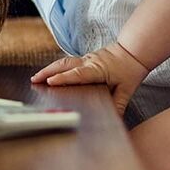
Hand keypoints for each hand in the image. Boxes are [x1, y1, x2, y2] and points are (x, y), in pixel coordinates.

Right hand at [31, 42, 148, 114]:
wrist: (134, 50)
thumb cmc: (130, 69)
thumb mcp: (127, 89)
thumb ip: (119, 104)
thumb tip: (114, 119)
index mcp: (98, 69)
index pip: (78, 74)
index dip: (64, 78)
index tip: (50, 82)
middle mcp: (89, 62)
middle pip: (64, 65)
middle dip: (47, 72)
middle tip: (34, 80)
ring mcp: (86, 58)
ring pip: (64, 62)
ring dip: (49, 69)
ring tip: (37, 77)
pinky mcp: (85, 59)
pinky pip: (68, 62)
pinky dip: (56, 67)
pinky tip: (50, 73)